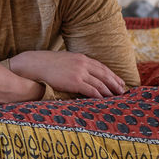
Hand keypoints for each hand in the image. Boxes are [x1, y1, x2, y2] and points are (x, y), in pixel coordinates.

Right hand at [9, 50, 127, 97]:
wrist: (36, 65)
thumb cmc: (48, 64)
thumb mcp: (65, 60)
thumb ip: (76, 65)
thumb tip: (83, 73)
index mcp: (82, 58)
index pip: (102, 67)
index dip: (112, 75)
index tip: (120, 81)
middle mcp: (83, 64)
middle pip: (104, 74)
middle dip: (115, 83)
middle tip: (122, 91)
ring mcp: (79, 72)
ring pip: (100, 83)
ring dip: (109, 91)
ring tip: (115, 97)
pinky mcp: (74, 82)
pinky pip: (91, 90)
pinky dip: (99, 95)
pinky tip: (103, 100)